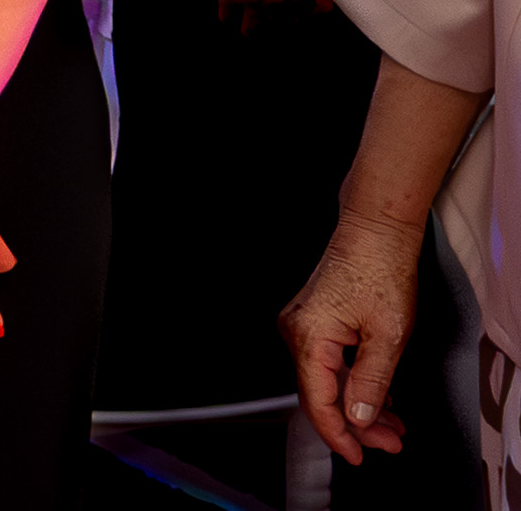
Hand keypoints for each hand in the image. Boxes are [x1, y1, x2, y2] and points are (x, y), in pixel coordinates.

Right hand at [285, 212, 425, 461]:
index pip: (318, 401)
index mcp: (308, 337)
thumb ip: (371, 382)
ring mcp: (301, 326)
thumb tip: (358, 418)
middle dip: (357, 424)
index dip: (339, 435)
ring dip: (358, 405)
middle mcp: (296, 332)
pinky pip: (328, 364)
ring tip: (392, 424)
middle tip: (390, 441)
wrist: (375, 232)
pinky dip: (352, 383)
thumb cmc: (380, 270)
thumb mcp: (388, 335)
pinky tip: (377, 397)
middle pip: (322, 394)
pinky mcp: (312, 321)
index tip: (359, 455)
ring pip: (327, 381)